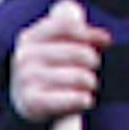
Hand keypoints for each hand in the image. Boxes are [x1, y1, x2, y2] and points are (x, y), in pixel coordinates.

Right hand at [11, 0, 110, 122]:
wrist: (23, 103)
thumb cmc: (47, 70)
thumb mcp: (56, 44)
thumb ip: (77, 31)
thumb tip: (104, 38)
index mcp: (31, 37)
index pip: (68, 25)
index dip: (90, 34)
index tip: (105, 42)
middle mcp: (25, 55)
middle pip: (81, 52)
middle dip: (93, 62)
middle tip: (91, 70)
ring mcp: (27, 79)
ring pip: (80, 77)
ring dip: (90, 83)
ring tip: (87, 87)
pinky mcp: (32, 102)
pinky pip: (72, 98)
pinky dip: (83, 100)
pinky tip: (85, 100)